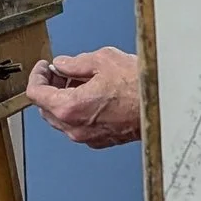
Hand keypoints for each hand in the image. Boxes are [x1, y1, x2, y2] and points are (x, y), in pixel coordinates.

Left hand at [24, 48, 141, 147]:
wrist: (165, 106)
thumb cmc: (140, 86)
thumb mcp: (103, 60)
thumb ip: (75, 63)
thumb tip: (63, 64)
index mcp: (70, 107)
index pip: (35, 93)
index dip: (37, 76)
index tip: (44, 67)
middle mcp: (75, 127)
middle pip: (45, 108)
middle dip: (50, 88)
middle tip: (60, 71)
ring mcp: (88, 137)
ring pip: (62, 119)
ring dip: (63, 100)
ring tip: (80, 81)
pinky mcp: (101, 140)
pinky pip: (79, 125)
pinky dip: (78, 111)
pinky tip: (93, 95)